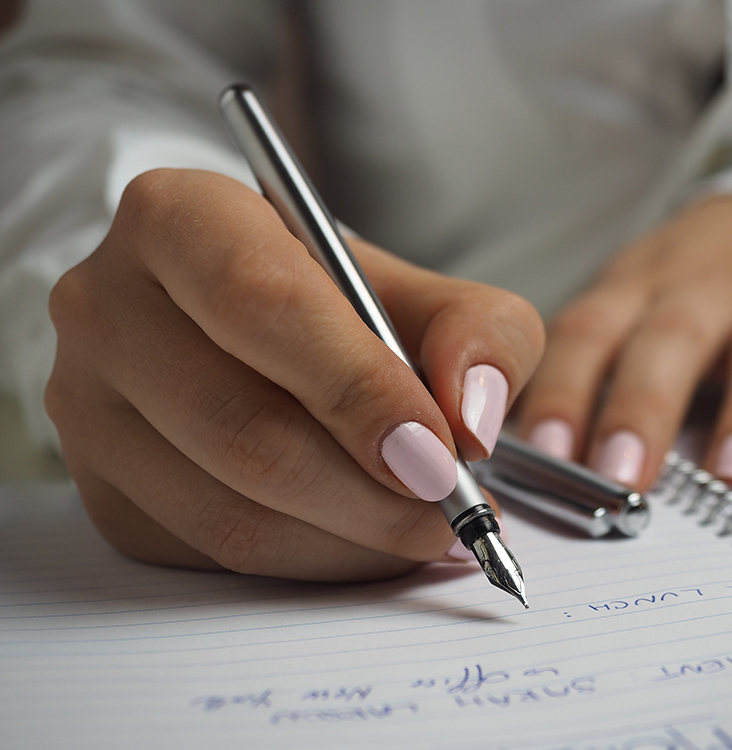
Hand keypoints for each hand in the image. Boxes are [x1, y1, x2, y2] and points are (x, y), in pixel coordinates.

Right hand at [46, 169, 543, 579]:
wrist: (251, 330)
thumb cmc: (338, 304)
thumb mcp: (424, 291)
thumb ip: (478, 332)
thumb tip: (472, 419)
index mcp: (180, 218)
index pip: (264, 305)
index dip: (359, 389)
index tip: (440, 453)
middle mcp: (109, 306)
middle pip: (244, 427)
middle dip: (370, 491)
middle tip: (451, 512)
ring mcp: (89, 407)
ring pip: (230, 510)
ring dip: (351, 539)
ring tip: (425, 529)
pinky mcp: (103, 489)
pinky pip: (215, 554)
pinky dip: (313, 561)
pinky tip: (364, 538)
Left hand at [517, 195, 731, 494]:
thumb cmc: (685, 289)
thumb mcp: (628, 307)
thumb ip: (589, 373)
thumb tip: (530, 463)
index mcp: (636, 289)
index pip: (588, 335)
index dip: (564, 391)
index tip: (545, 454)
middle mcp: (704, 287)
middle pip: (670, 341)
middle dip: (644, 408)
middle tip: (622, 476)